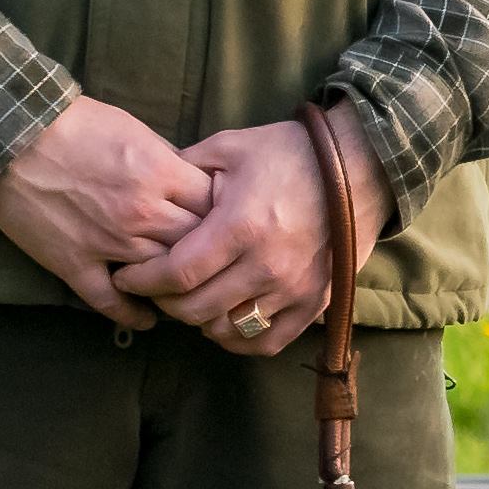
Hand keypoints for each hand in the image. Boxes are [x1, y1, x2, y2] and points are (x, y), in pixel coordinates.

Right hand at [0, 94, 204, 322]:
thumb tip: (190, 180)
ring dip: (177, 286)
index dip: (225, 216)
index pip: (214, 207)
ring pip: (160, 276)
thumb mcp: (134, 129)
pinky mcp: (73, 263)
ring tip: (187, 292)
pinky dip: (132, 314)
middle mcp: (141, 212)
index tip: (227, 223)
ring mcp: (107, 241)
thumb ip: (166, 158)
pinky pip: (110, 301)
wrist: (12, 135)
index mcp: (160, 174)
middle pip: (195, 245)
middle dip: (209, 253)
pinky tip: (147, 320)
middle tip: (215, 262)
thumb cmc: (75, 123)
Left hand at [126, 116, 355, 354]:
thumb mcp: (231, 147)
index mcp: (241, 226)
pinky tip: (227, 321)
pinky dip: (240, 339)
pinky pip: (268, 341)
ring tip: (191, 302)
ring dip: (200, 321)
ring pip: (228, 330)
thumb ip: (185, 168)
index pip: (178, 274)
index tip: (128, 276)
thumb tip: (149, 188)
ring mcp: (294, 288)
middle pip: (197, 309)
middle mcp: (267, 265)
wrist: (360, 165)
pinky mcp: (315, 302)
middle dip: (165, 303)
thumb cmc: (291, 153)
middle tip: (155, 289)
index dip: (144, 281)